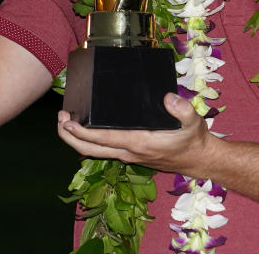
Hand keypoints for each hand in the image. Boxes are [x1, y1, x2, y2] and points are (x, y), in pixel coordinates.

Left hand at [58, 93, 212, 175]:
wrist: (198, 160)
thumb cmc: (193, 140)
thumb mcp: (193, 122)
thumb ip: (182, 109)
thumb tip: (168, 97)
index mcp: (139, 143)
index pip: (102, 139)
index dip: (81, 132)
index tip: (67, 121)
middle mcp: (128, 152)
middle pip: (89, 150)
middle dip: (70, 137)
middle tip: (60, 119)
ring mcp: (127, 155)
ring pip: (93, 152)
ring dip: (76, 139)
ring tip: (65, 121)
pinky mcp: (130, 155)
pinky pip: (102, 150)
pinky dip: (89, 141)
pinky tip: (85, 128)